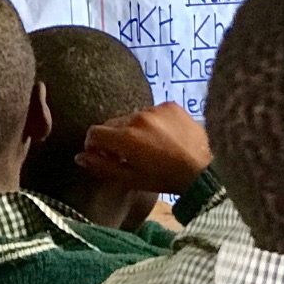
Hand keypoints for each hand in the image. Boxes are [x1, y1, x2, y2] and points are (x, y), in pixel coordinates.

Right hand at [75, 102, 211, 196]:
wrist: (204, 168)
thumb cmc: (165, 179)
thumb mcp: (131, 179)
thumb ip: (102, 166)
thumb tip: (79, 156)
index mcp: (126, 137)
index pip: (95, 132)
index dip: (94, 145)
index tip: (101, 154)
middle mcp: (138, 116)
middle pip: (113, 123)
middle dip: (114, 137)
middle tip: (126, 154)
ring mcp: (155, 108)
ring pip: (133, 116)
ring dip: (133, 129)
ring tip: (148, 146)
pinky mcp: (171, 105)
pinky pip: (152, 112)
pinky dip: (152, 122)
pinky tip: (164, 137)